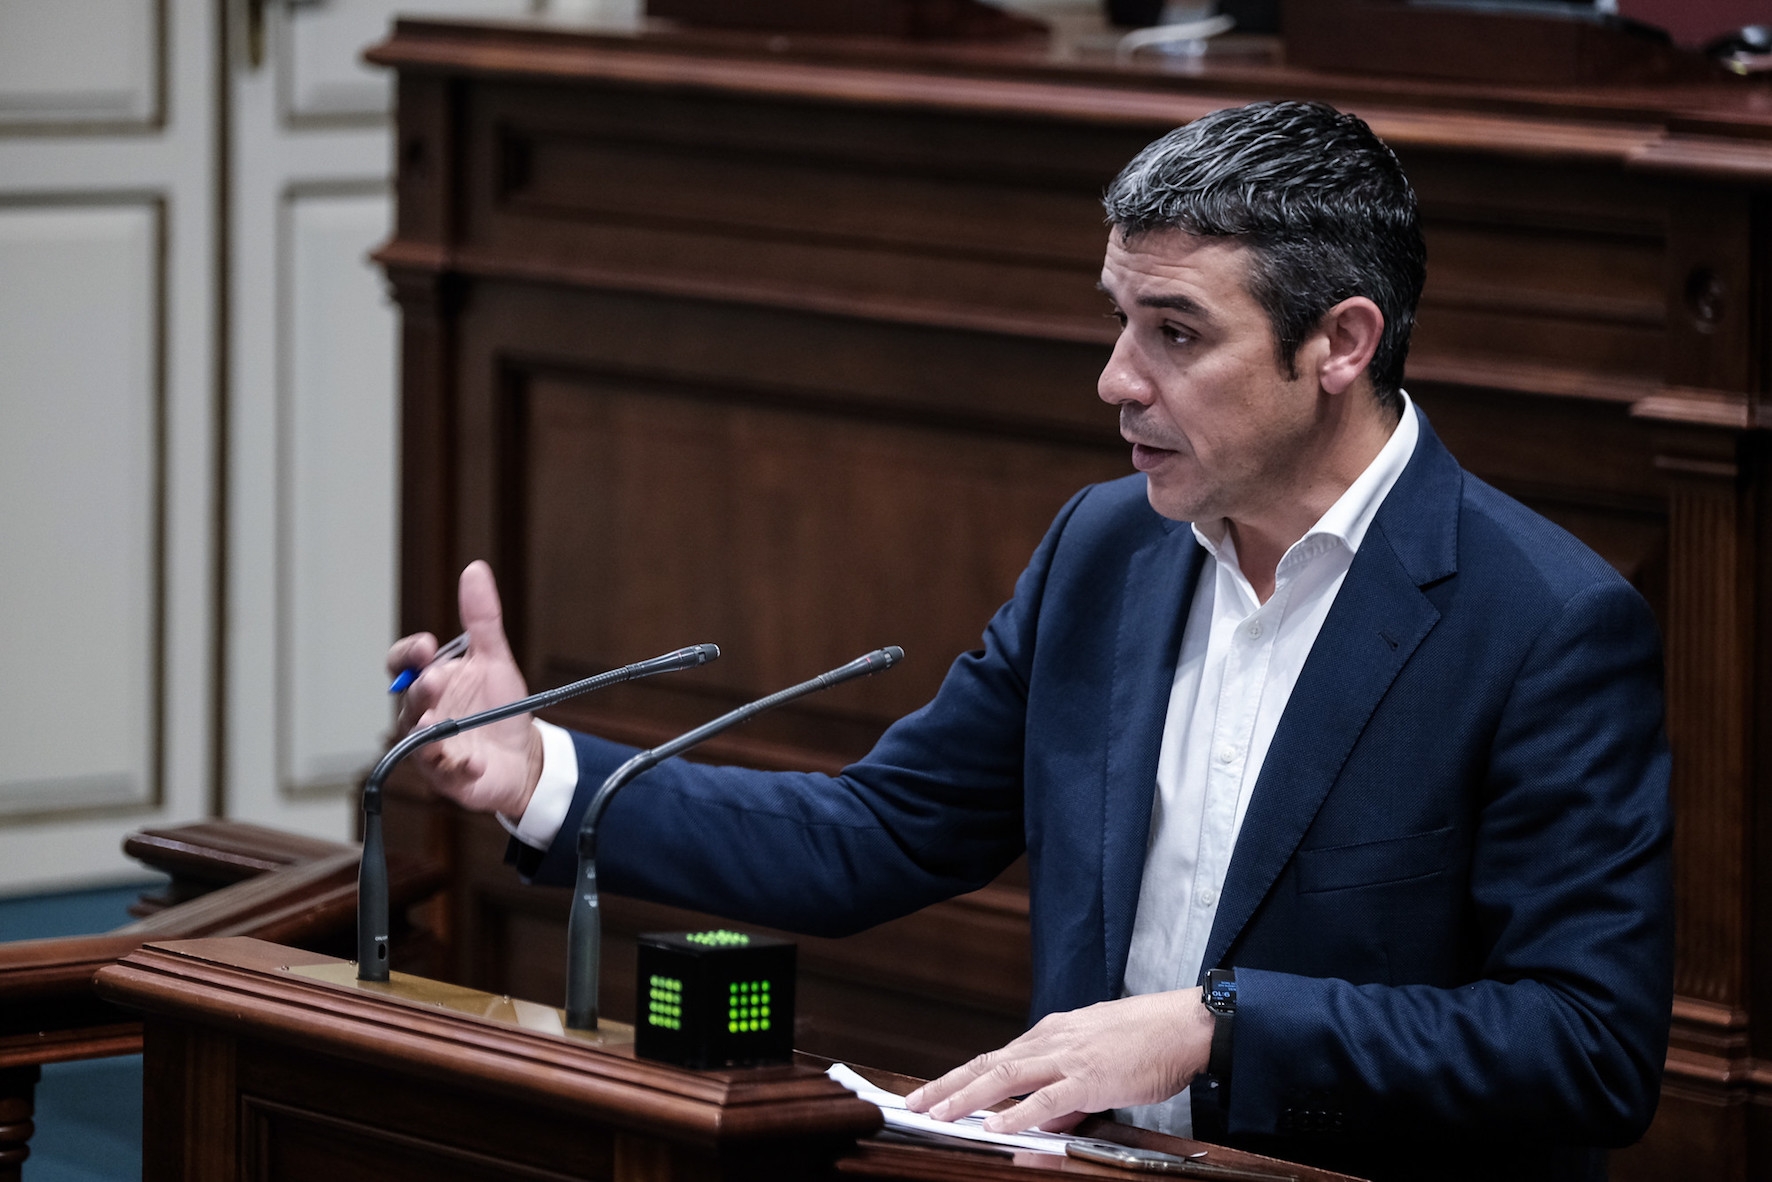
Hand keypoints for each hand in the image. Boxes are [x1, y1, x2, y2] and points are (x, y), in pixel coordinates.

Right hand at [386, 560, 542, 817]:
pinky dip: (459, 768)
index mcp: (430, 683)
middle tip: (434, 678)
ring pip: (419, 741)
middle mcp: (423, 716)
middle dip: (419, 690)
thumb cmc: (500, 707)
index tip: (424, 645)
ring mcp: (433, 750)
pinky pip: (449, 774)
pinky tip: (473, 762)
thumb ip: (482, 619)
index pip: (402, 666)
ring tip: (434, 722)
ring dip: (427, 731)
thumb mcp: (494, 659)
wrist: (524, 755)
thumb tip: (475, 569)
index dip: (406, 655)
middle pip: (408, 703)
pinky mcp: (452, 779)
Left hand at [904, 989, 1213, 1133]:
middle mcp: (1052, 1039)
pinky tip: (996, 1127)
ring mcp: (1069, 1056)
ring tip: (938, 1114)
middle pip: (989, 1063)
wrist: (1187, 1024)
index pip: (996, 1056)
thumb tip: (1043, 1120)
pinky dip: (1018, 1114)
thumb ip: (1068, 1093)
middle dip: (948, 1085)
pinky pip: (1047, 1098)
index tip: (934, 1091)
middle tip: (914, 1104)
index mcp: (1053, 1033)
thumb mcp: (1099, 1061)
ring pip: (1006, 1076)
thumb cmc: (1150, 1041)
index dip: (961, 1076)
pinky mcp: (1091, 1076)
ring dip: (968, 1097)